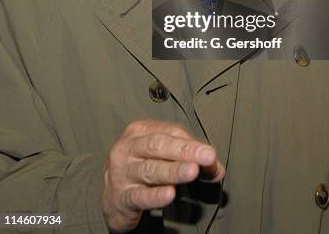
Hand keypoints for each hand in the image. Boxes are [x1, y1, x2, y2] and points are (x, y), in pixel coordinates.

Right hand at [101, 119, 224, 231]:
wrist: (111, 196)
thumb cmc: (141, 168)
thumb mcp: (162, 157)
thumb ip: (188, 158)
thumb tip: (216, 168)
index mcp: (139, 131)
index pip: (169, 132)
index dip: (191, 143)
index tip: (210, 154)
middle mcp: (127, 148)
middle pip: (158, 145)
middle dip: (185, 150)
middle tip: (207, 155)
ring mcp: (121, 173)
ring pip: (150, 170)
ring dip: (173, 170)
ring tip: (193, 171)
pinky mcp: (120, 198)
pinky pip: (139, 196)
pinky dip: (155, 195)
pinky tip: (170, 194)